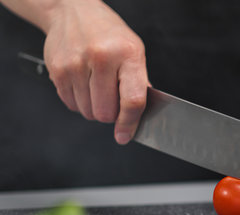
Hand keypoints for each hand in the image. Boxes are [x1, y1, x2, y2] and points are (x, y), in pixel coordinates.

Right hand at [43, 0, 148, 143]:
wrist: (72, 11)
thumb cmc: (108, 34)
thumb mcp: (133, 51)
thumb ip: (139, 83)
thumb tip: (140, 115)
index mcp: (127, 54)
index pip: (132, 100)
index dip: (129, 123)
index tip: (125, 136)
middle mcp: (101, 58)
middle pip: (106, 112)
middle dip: (110, 114)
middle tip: (111, 99)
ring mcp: (76, 64)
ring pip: (87, 112)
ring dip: (93, 108)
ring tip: (96, 87)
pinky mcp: (58, 70)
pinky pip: (71, 104)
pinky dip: (79, 101)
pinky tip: (83, 83)